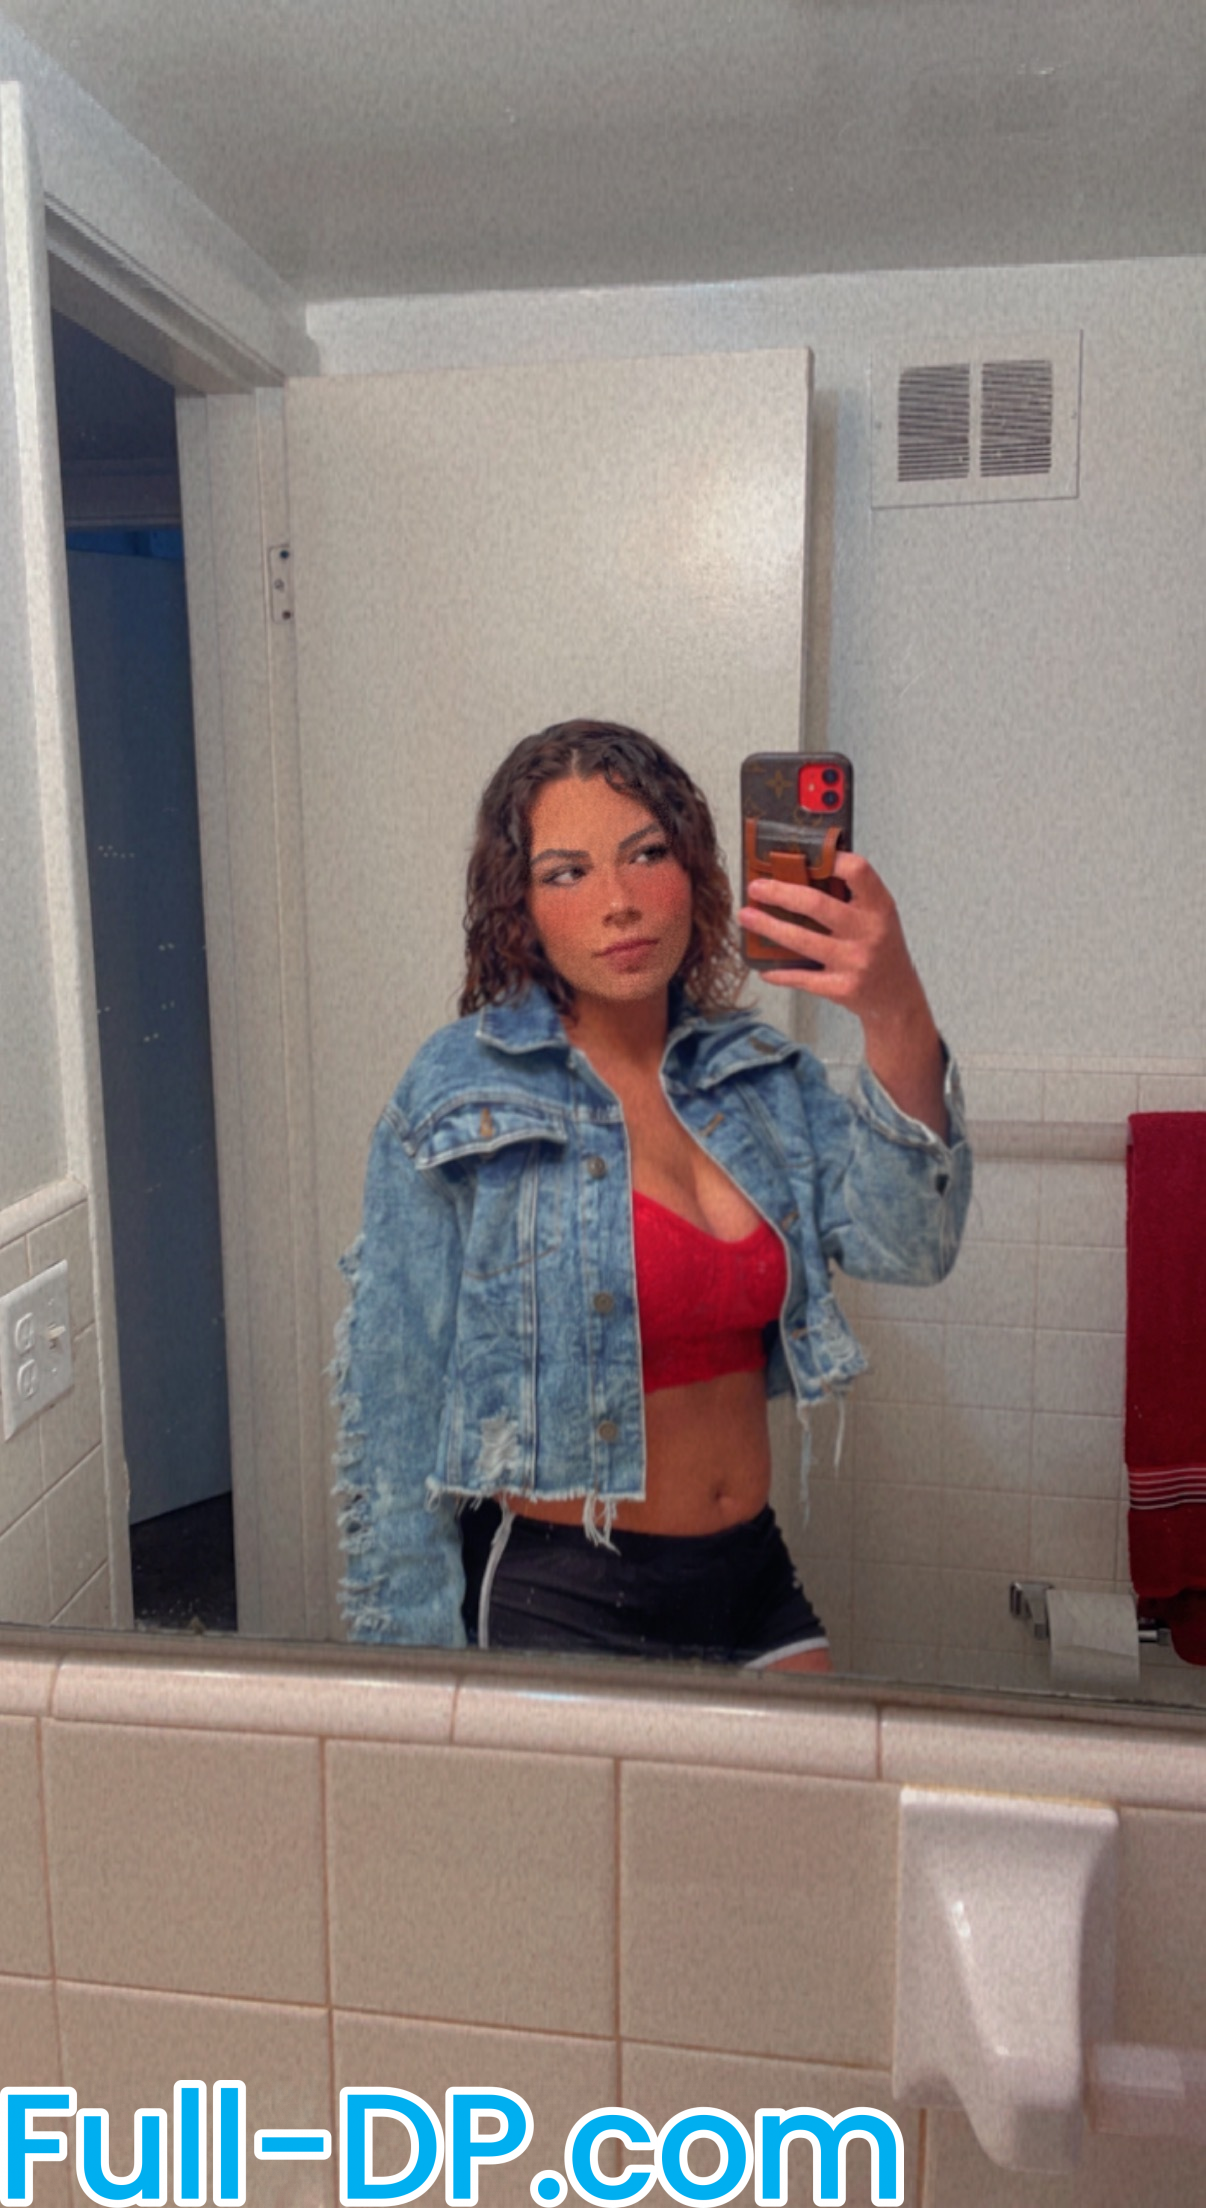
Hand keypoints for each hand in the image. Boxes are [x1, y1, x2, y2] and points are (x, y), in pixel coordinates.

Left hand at [736, 852, 948, 1137]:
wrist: (897, 998)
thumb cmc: (880, 948)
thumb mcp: (878, 917)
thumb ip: (852, 896)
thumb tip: (802, 870)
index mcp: (879, 907)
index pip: (858, 871)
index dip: (832, 859)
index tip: (804, 854)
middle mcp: (869, 932)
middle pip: (817, 905)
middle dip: (780, 893)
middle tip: (755, 887)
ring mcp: (855, 962)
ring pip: (801, 940)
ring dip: (768, 927)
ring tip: (745, 916)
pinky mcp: (842, 988)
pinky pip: (801, 977)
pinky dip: (778, 972)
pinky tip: (762, 966)